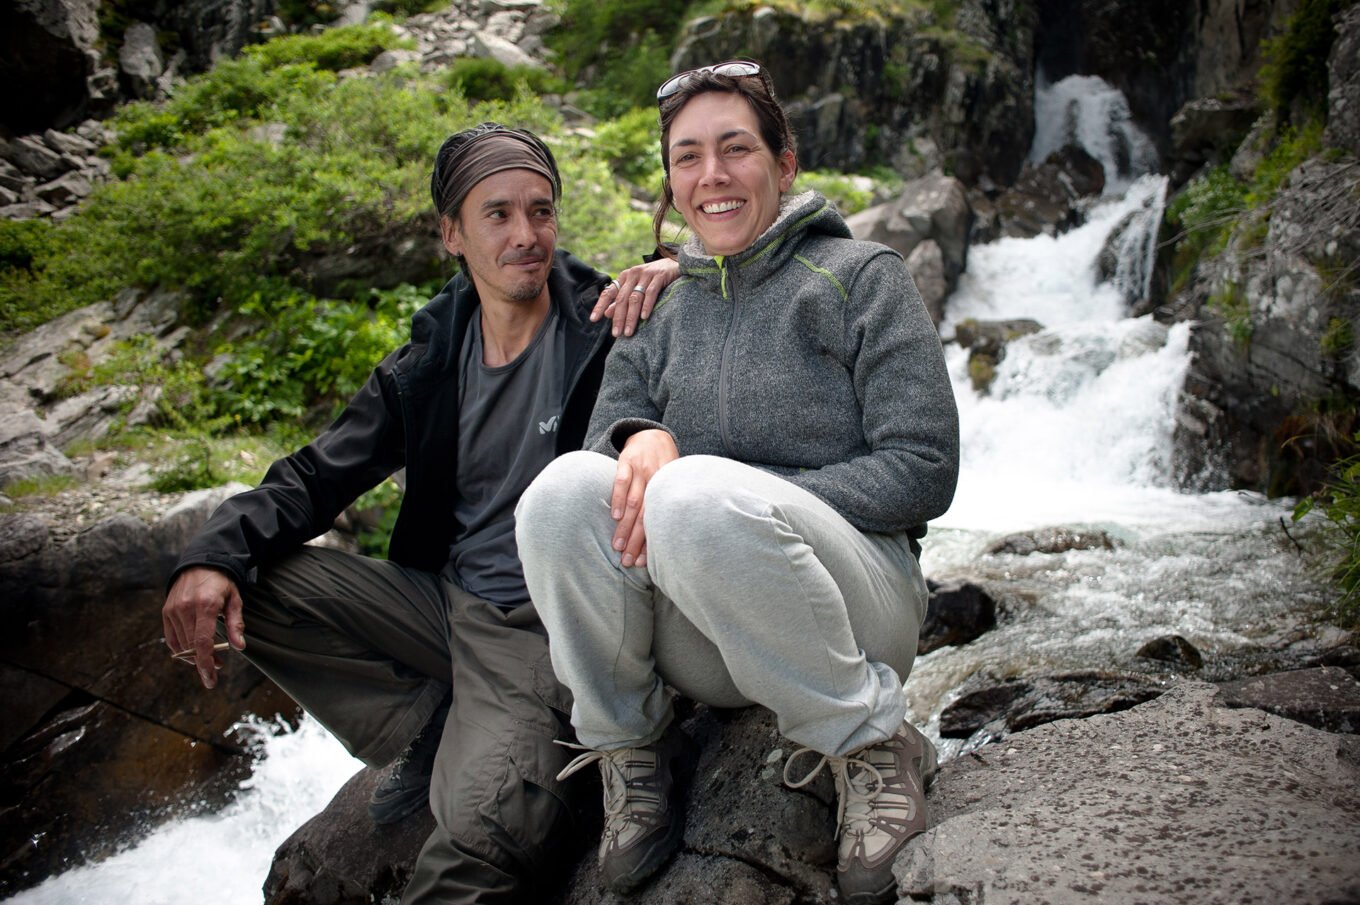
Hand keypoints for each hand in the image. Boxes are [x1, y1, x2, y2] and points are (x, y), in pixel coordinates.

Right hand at [163, 567, 245, 688]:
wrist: (200, 563)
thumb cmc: (221, 583)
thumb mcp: (235, 599)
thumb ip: (236, 624)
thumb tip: (239, 647)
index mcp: (206, 605)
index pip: (202, 642)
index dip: (206, 663)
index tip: (211, 679)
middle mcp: (186, 608)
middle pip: (192, 647)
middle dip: (204, 662)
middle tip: (218, 666)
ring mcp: (173, 610)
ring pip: (181, 644)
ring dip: (194, 656)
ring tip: (209, 657)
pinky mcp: (166, 611)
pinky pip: (172, 638)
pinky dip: (182, 648)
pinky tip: (193, 651)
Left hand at [591, 257, 680, 336]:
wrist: (676, 263)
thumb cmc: (654, 278)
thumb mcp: (636, 288)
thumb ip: (622, 301)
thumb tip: (607, 314)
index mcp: (624, 277)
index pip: (609, 292)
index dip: (600, 305)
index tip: (594, 319)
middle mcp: (633, 274)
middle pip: (622, 298)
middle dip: (618, 318)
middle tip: (616, 334)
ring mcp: (646, 274)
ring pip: (635, 298)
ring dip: (631, 316)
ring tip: (628, 332)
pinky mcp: (659, 276)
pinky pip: (651, 292)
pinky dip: (647, 305)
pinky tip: (644, 317)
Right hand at [611, 429, 678, 566]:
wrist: (652, 433)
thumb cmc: (662, 464)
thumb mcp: (670, 482)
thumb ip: (666, 504)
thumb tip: (666, 537)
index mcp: (668, 490)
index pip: (660, 521)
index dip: (652, 543)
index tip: (644, 563)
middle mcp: (657, 481)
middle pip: (646, 517)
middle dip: (636, 542)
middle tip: (628, 561)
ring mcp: (642, 471)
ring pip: (634, 503)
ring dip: (625, 527)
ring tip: (618, 546)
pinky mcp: (627, 461)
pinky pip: (622, 482)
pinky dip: (618, 499)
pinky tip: (615, 516)